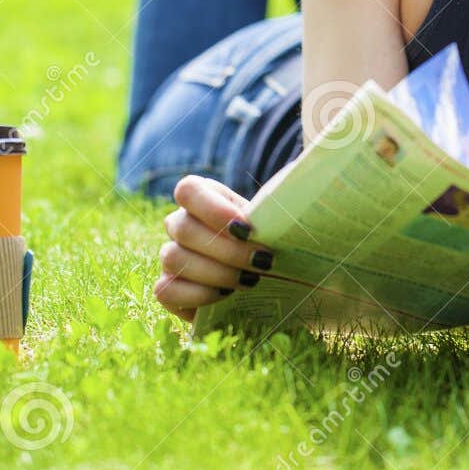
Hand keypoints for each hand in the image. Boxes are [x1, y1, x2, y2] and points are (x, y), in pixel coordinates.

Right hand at [153, 174, 273, 322]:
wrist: (274, 281)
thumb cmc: (277, 242)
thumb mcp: (281, 216)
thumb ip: (284, 194)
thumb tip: (302, 173)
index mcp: (206, 197)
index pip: (188, 190)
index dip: (212, 209)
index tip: (247, 229)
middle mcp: (181, 224)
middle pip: (183, 228)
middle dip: (227, 250)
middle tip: (262, 263)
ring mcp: (171, 256)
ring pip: (173, 258)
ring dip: (216, 273)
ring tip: (250, 280)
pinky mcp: (169, 290)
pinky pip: (166, 291)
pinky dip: (198, 296)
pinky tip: (227, 296)